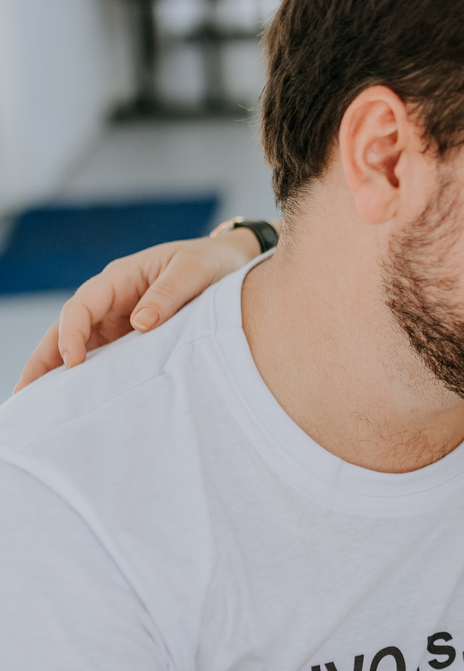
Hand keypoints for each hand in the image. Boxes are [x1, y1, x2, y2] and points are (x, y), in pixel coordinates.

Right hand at [13, 228, 262, 393]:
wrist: (231, 263)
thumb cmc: (210, 262)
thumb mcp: (192, 270)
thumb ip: (168, 294)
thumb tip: (140, 324)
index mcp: (120, 278)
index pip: (82, 306)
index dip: (72, 333)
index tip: (73, 361)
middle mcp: (113, 300)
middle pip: (68, 329)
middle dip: (44, 360)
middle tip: (25, 394)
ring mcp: (120, 320)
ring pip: (82, 347)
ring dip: (60, 373)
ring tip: (40, 408)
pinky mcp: (133, 337)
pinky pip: (107, 357)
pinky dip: (90, 376)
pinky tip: (80, 401)